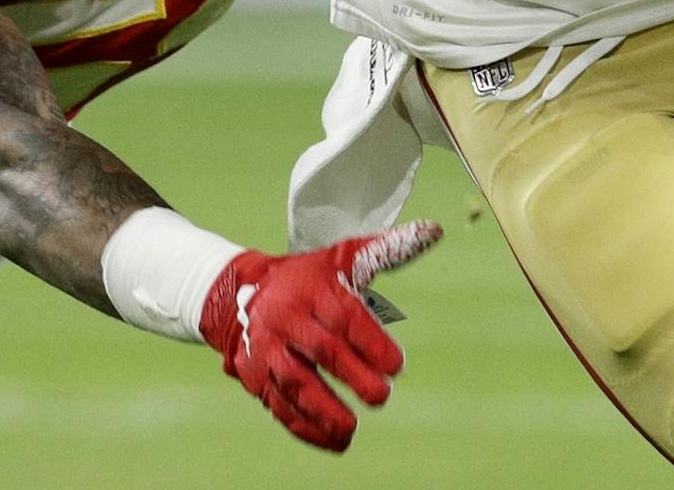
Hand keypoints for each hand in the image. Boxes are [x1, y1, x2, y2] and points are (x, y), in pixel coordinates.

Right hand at [199, 223, 441, 452]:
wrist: (238, 294)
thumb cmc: (307, 278)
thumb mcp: (341, 258)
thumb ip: (387, 250)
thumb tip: (434, 231)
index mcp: (310, 288)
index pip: (342, 316)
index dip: (370, 342)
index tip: (396, 366)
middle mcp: (285, 317)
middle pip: (320, 350)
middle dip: (352, 375)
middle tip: (381, 397)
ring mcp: (266, 348)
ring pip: (294, 381)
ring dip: (322, 409)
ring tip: (350, 429)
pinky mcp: (255, 375)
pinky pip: (279, 404)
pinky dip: (304, 426)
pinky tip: (332, 441)